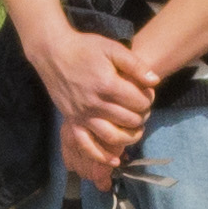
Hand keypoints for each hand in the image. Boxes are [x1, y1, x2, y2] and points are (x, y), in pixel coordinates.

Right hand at [50, 32, 156, 171]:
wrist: (53, 53)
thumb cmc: (84, 48)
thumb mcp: (112, 48)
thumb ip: (135, 65)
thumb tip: (154, 81)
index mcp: (107, 85)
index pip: (139, 102)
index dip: (148, 99)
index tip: (147, 94)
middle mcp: (95, 104)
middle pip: (129, 120)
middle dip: (142, 116)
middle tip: (142, 110)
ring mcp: (82, 115)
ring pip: (112, 137)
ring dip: (129, 137)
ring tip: (135, 130)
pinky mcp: (72, 121)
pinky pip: (87, 146)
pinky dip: (102, 156)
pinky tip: (115, 160)